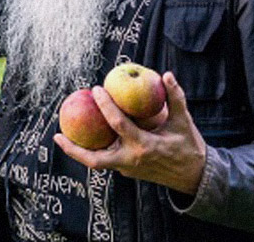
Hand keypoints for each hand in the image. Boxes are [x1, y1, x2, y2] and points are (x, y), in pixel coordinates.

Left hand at [53, 71, 207, 195]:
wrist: (196, 178)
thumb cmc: (189, 147)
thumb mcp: (184, 122)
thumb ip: (175, 98)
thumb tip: (166, 75)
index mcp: (144, 147)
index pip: (118, 124)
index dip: (105, 106)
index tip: (95, 89)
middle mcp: (131, 161)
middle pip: (94, 159)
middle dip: (73, 148)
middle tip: (58, 133)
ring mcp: (128, 169)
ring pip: (97, 163)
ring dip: (79, 151)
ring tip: (63, 136)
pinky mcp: (127, 171)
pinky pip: (106, 160)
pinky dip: (94, 149)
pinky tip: (85, 134)